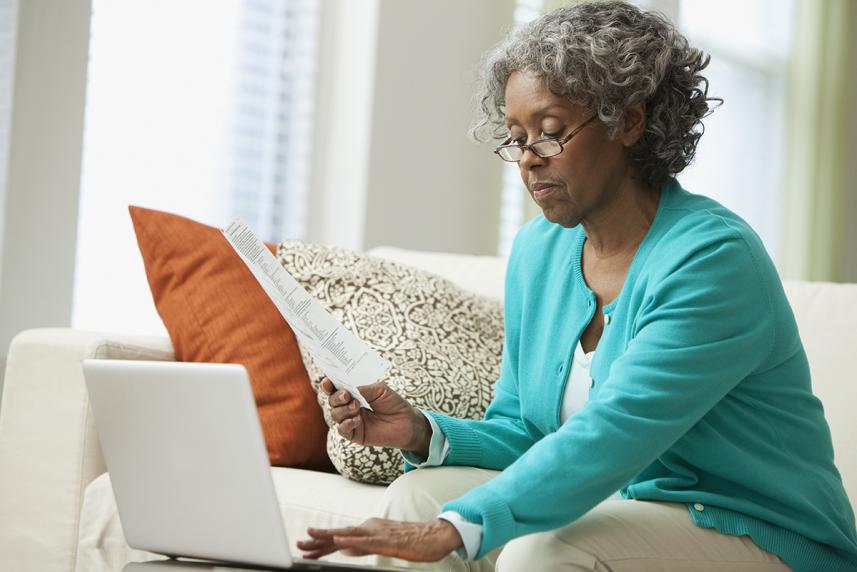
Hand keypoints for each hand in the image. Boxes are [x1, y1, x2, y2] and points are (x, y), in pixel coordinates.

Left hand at [297, 517, 463, 561]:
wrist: (435, 535)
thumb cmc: (412, 541)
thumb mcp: (383, 544)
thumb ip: (364, 546)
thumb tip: (345, 550)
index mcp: (369, 529)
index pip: (341, 537)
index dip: (322, 543)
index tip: (305, 549)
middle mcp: (370, 527)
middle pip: (340, 534)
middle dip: (318, 540)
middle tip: (299, 543)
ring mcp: (378, 533)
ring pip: (349, 535)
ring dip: (328, 537)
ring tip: (311, 537)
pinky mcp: (387, 540)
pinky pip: (367, 541)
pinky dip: (352, 541)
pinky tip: (340, 543)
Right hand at [320, 378, 430, 454]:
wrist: (407, 422)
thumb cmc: (394, 403)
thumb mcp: (380, 390)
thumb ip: (363, 389)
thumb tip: (347, 389)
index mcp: (353, 393)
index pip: (335, 388)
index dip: (328, 385)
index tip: (327, 381)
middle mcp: (349, 406)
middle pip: (332, 401)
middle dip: (336, 397)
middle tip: (347, 395)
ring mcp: (351, 420)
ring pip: (335, 414)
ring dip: (343, 409)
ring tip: (357, 406)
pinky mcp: (355, 434)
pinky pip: (342, 429)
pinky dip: (346, 423)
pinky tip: (357, 419)